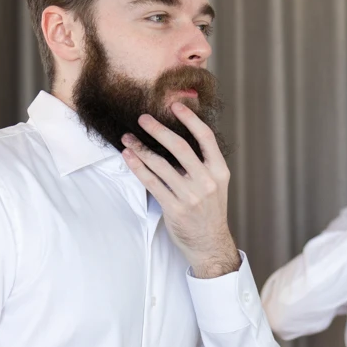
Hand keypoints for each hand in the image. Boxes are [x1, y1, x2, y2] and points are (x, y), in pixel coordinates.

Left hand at [120, 103, 240, 277]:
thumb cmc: (209, 210)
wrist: (210, 242)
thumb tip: (178, 136)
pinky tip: (129, 157)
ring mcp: (190, 195)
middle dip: (158, 129)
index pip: (206, 137)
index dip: (190, 119)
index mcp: (219, 171)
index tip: (175, 105)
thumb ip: (202, 162)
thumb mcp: (215, 183)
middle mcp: (206, 181)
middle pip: (180, 147)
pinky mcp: (174, 207)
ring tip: (127, 138)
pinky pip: (152, 182)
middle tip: (142, 118)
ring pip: (160, 164)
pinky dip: (138, 167)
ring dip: (141, 148)